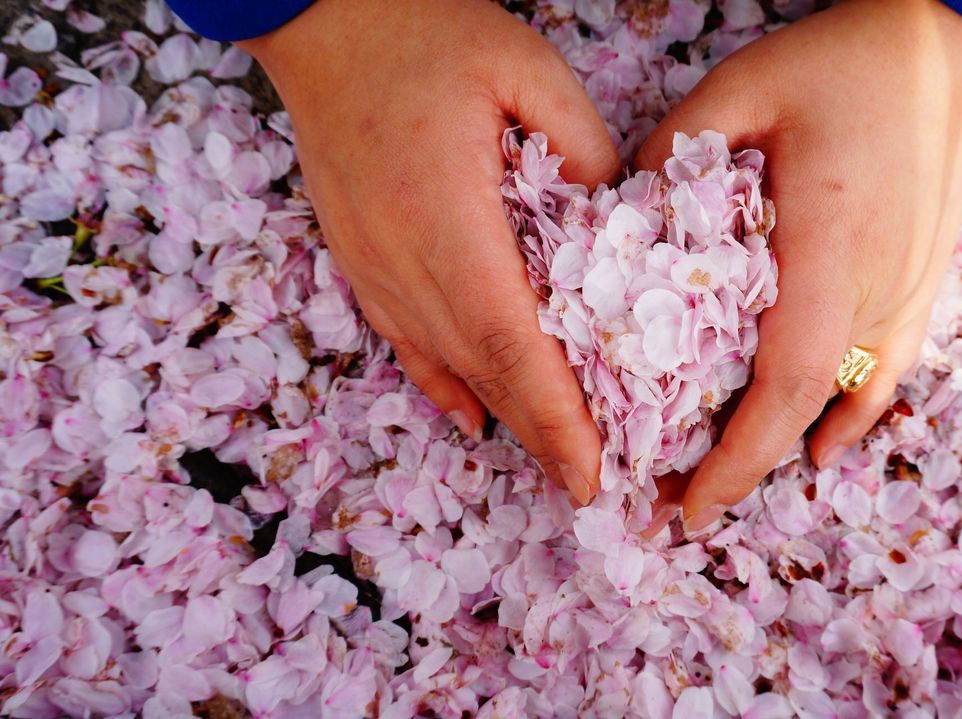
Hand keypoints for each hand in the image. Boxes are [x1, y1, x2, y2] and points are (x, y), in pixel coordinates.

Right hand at [240, 0, 621, 503]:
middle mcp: (401, 257)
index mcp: (445, 212)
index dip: (551, 414)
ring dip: (502, 417)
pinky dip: (444, 385)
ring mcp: (371, 265)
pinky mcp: (358, 260)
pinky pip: (403, 340)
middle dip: (539, 436)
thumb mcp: (527, 70)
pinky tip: (476, 419)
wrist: (327, 21)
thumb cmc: (429, 34)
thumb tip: (615, 232)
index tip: (590, 471)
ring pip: (444, 363)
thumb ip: (583, 149)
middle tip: (591, 488)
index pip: (508, 338)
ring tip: (555, 462)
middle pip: (479, 369)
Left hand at [634, 0, 961, 530]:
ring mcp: (909, 292)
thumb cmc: (842, 64)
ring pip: (839, 398)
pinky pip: (887, 373)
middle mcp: (878, 283)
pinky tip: (818, 450)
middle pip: (807, 406)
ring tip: (715, 475)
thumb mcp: (742, 87)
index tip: (690, 504)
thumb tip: (617, 225)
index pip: (789, 376)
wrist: (946, 52)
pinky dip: (849, 417)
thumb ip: (676, 153)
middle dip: (740, 468)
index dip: (741, 453)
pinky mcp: (924, 287)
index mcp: (829, 239)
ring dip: (778, 442)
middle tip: (671, 502)